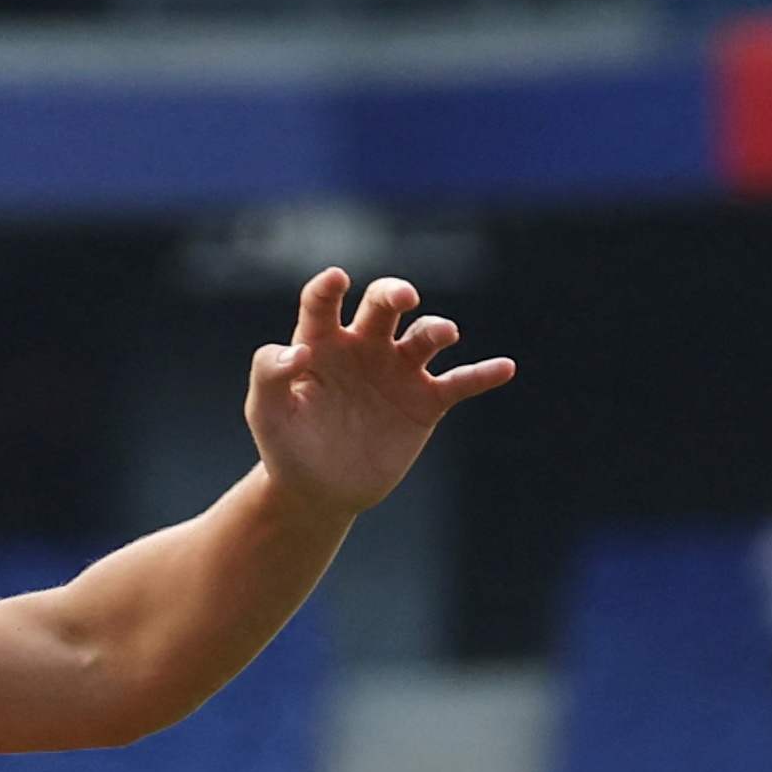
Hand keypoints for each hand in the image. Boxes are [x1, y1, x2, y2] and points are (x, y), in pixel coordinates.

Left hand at [247, 270, 520, 524]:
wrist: (318, 490)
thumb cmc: (287, 444)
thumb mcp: (266, 411)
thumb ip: (269, 374)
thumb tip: (295, 352)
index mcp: (322, 340)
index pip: (323, 301)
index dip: (329, 287)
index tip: (337, 280)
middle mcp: (364, 346)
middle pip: (384, 305)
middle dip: (394, 293)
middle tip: (403, 297)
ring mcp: (398, 371)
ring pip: (424, 337)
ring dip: (436, 330)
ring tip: (443, 335)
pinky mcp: (425, 402)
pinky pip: (459, 383)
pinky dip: (482, 374)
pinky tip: (505, 367)